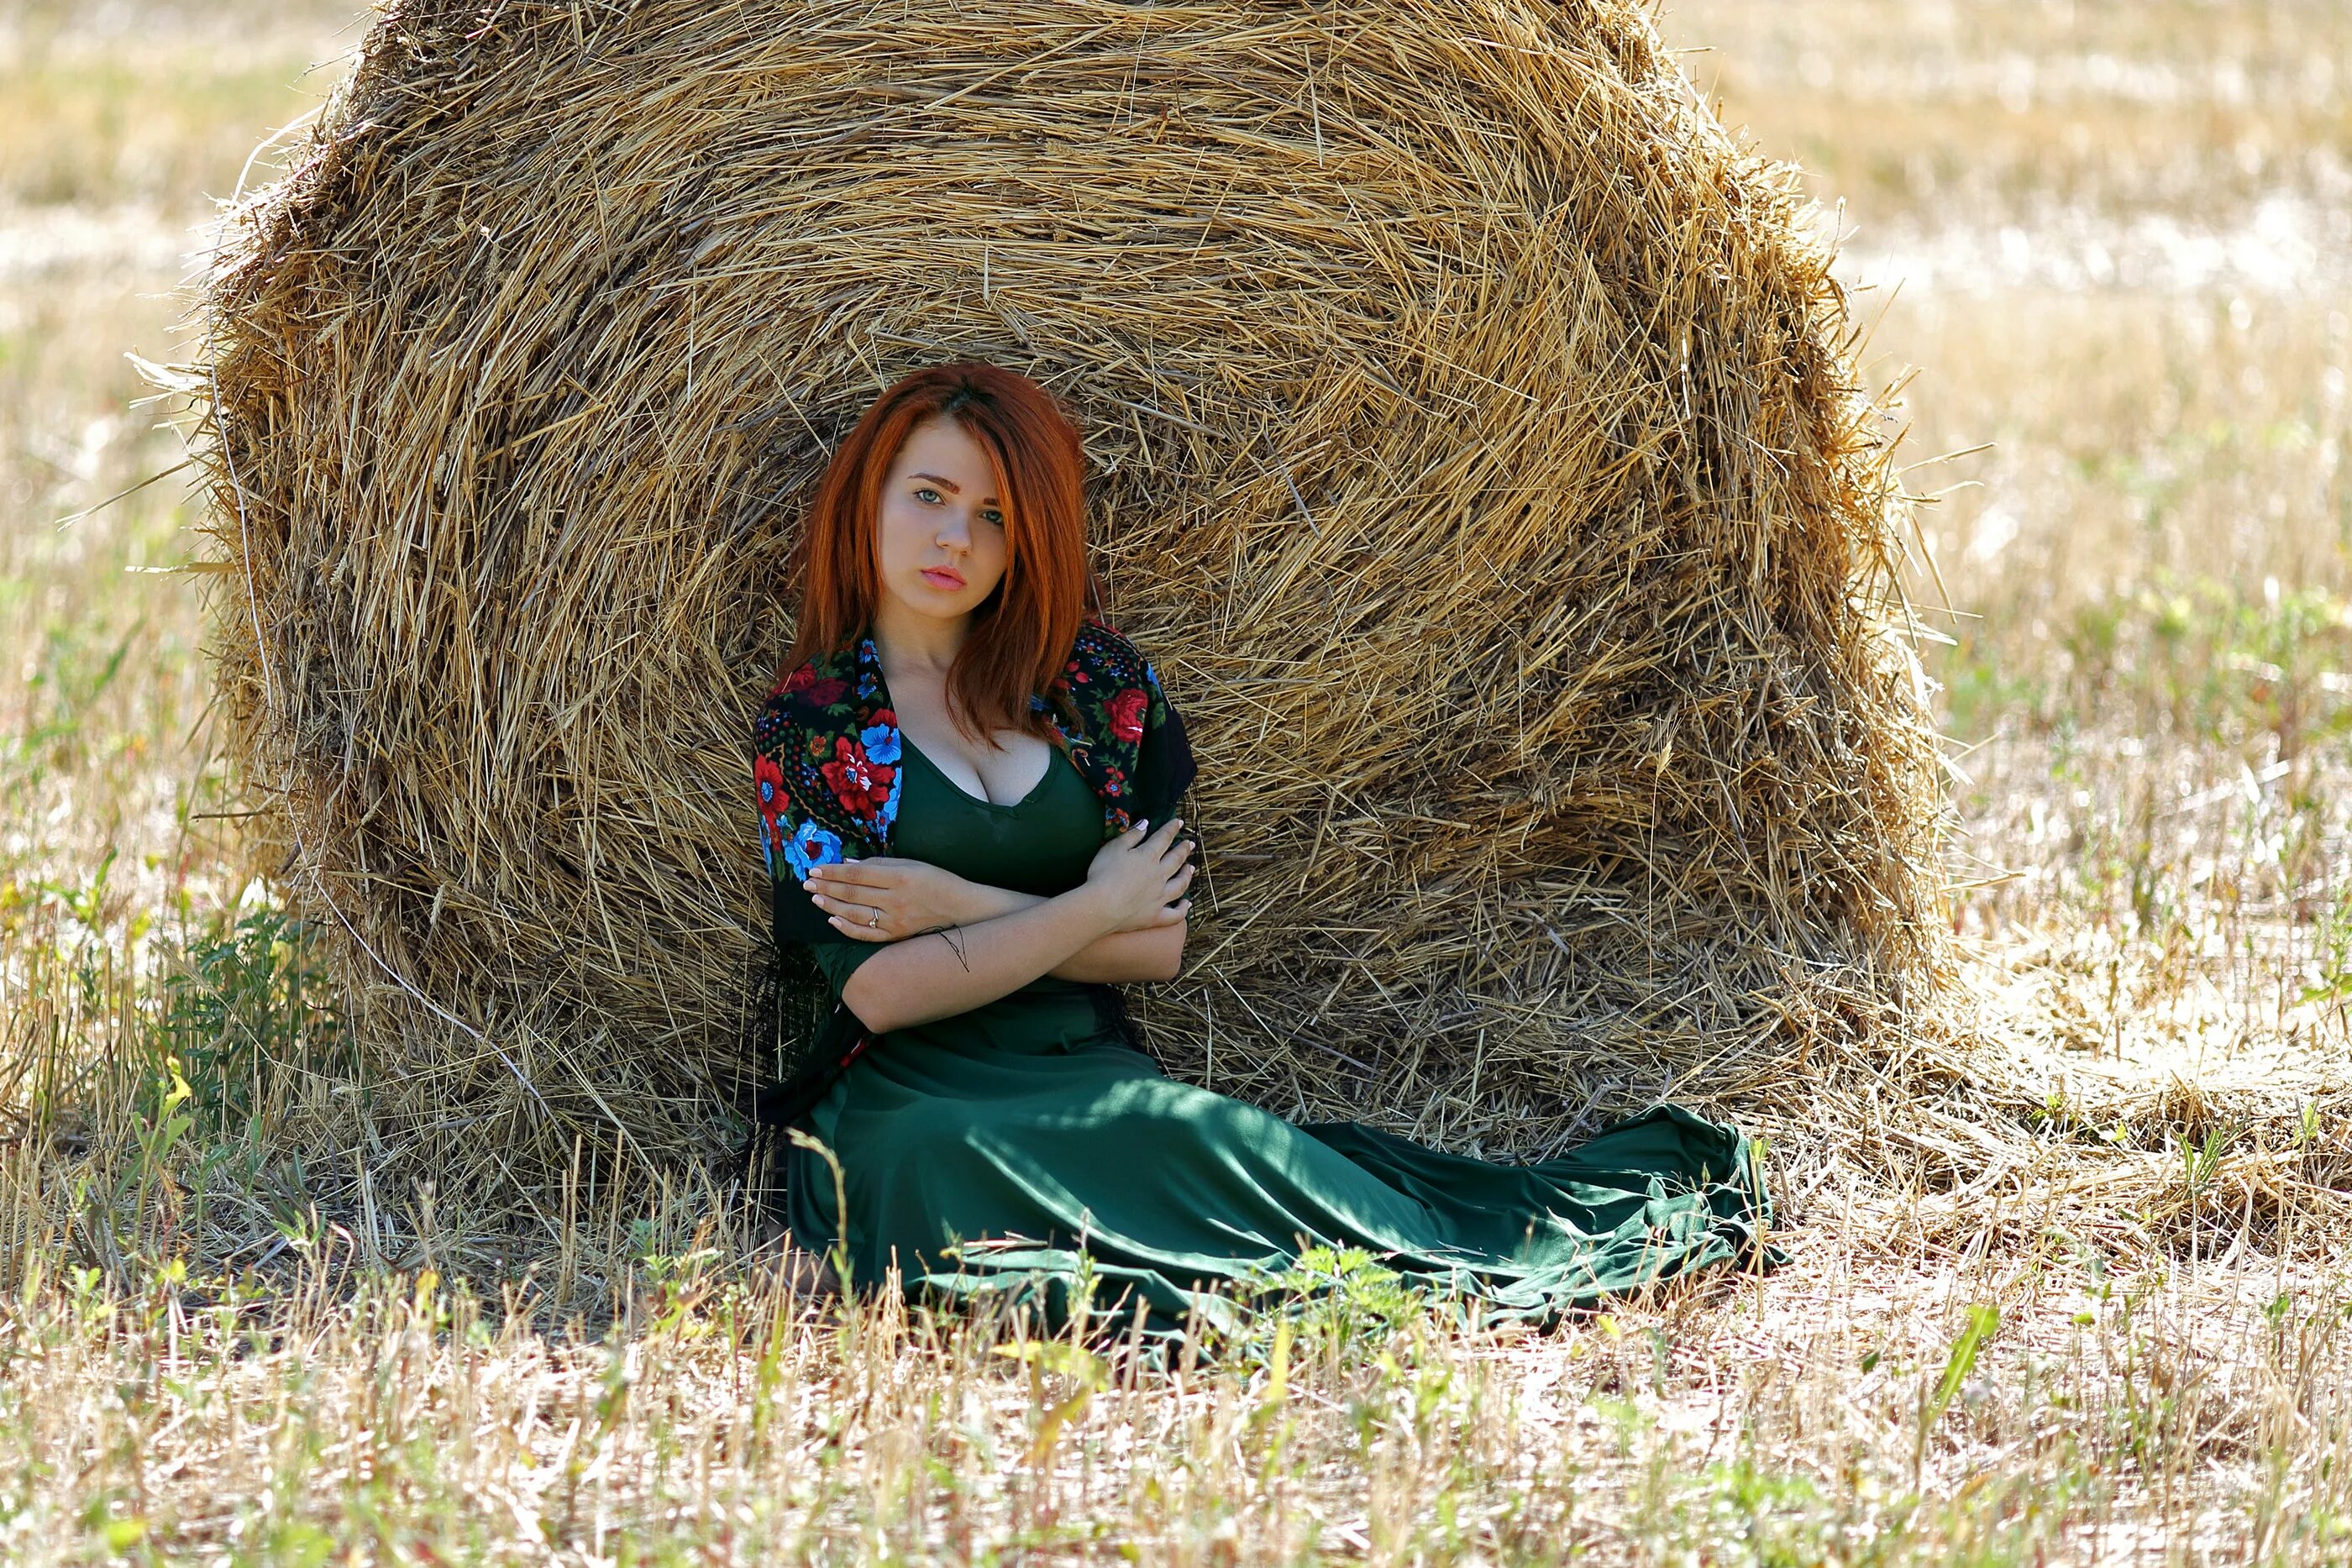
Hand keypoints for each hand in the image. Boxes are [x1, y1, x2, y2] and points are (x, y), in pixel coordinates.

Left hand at [804, 857, 975, 941]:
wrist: (961, 910)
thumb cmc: (937, 881)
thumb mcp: (913, 864)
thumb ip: (880, 864)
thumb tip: (848, 865)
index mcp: (900, 877)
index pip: (857, 874)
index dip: (833, 872)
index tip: (815, 869)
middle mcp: (896, 900)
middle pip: (852, 894)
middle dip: (826, 888)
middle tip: (808, 884)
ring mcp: (895, 921)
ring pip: (855, 914)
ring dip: (831, 906)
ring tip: (816, 899)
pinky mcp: (896, 935)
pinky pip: (866, 934)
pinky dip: (847, 928)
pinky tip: (833, 920)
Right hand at [1082, 817, 1195, 934]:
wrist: (1101, 906)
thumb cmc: (1103, 873)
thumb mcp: (1113, 847)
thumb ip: (1131, 835)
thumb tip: (1145, 824)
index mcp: (1148, 856)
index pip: (1164, 838)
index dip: (1171, 828)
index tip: (1178, 822)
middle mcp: (1159, 875)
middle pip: (1176, 859)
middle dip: (1184, 850)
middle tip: (1190, 844)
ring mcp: (1159, 897)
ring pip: (1180, 884)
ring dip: (1186, 875)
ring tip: (1191, 868)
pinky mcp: (1155, 916)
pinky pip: (1175, 914)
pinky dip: (1183, 909)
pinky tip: (1186, 904)